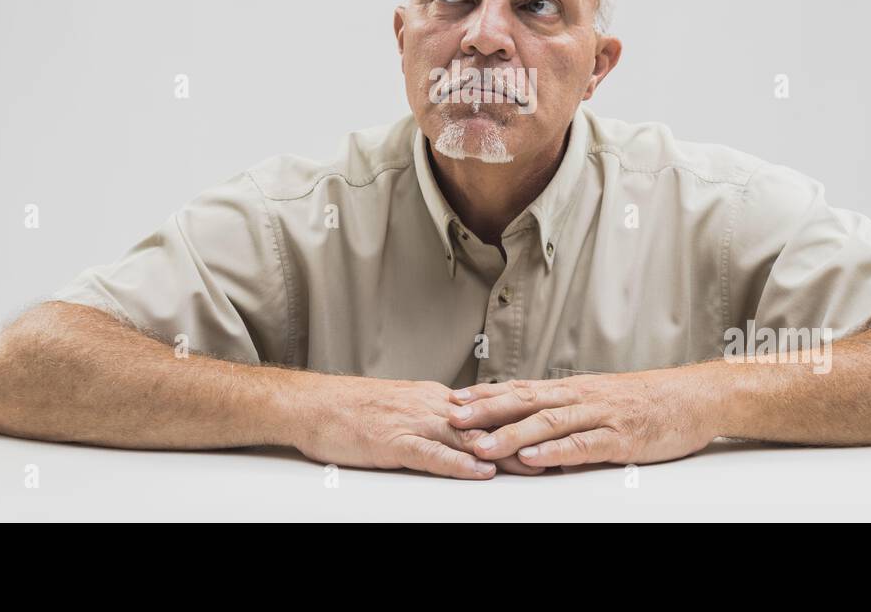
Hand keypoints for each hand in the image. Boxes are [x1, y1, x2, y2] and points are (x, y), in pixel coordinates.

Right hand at [290, 375, 545, 478]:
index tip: (551, 429)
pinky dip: (459, 464)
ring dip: (504, 452)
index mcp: (433, 398)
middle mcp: (430, 406)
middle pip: (487, 423)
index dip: (521, 421)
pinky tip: (480, 472)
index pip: (488, 410)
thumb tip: (460, 430)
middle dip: (525, 437)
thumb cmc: (349, 410)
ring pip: (468, 438)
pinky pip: (433, 454)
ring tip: (535, 465)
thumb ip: (431, 418)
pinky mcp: (394, 441)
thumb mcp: (400, 408)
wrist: (311, 403)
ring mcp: (413, 422)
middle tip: (559, 447)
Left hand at [446, 369, 718, 468]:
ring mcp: (600, 415)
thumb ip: (568, 414)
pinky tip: (534, 458)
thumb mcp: (601, 403)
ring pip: (548, 422)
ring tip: (482, 444)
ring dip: (512, 434)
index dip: (486, 394)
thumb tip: (533, 431)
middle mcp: (581, 397)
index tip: (454, 399)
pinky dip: (555, 452)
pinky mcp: (620, 436)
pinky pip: (583, 444)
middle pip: (525, 400)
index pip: (520, 388)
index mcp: (573, 389)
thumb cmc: (648, 402)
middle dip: (486, 410)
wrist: (695, 397)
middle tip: (453, 418)